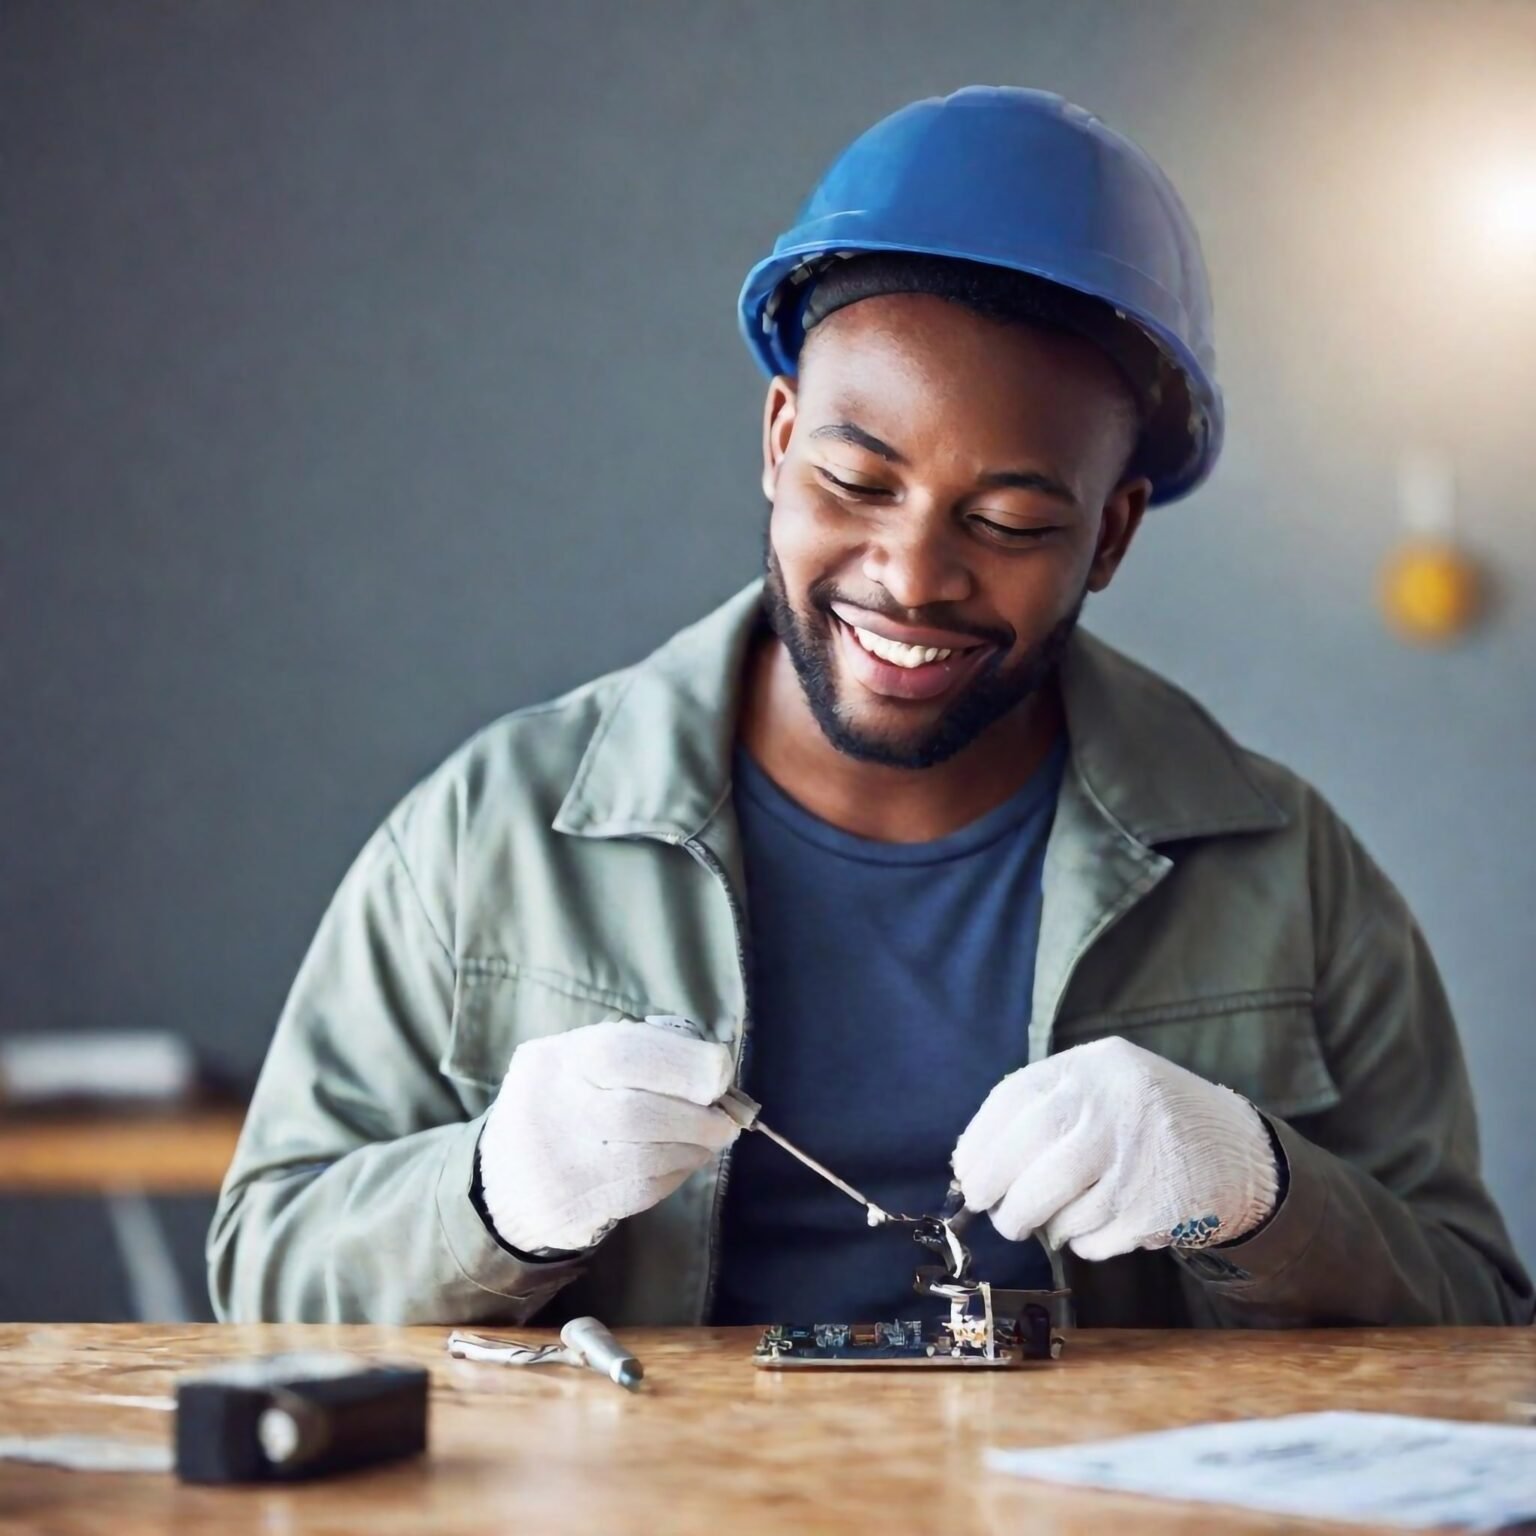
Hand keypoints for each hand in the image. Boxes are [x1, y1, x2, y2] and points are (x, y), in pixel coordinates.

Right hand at [479, 1019, 739, 1254]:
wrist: (503, 1182)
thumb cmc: (562, 1107)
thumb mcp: (578, 1063)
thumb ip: (636, 1054)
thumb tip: (712, 1067)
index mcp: (552, 1060)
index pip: (622, 1051)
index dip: (684, 1061)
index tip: (721, 1071)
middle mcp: (546, 1109)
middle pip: (636, 1111)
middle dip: (697, 1114)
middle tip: (726, 1116)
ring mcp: (555, 1164)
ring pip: (644, 1156)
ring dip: (694, 1146)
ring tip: (711, 1138)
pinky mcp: (571, 1208)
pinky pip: (641, 1190)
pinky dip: (676, 1172)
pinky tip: (683, 1161)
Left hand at [951, 1036, 1279, 1260]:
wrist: (1238, 1153)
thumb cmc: (1145, 1120)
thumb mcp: (1102, 1086)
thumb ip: (1044, 1108)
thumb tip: (970, 1159)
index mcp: (1096, 1066)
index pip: (1016, 1097)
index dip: (980, 1139)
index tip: (964, 1170)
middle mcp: (1117, 1105)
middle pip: (1030, 1148)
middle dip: (995, 1185)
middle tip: (985, 1206)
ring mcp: (1138, 1158)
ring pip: (1057, 1203)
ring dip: (1034, 1221)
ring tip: (1032, 1221)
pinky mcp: (1155, 1209)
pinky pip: (1093, 1237)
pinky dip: (1079, 1240)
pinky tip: (1091, 1225)